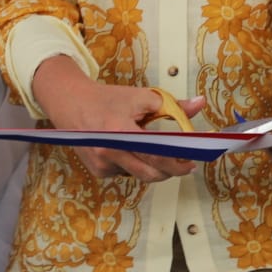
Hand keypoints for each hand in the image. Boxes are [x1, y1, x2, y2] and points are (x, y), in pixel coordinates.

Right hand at [32, 56, 204, 181]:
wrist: (72, 104)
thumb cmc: (108, 99)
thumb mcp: (142, 97)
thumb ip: (173, 105)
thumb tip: (200, 104)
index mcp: (121, 131)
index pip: (155, 154)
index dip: (177, 162)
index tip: (192, 162)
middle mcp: (109, 152)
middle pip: (150, 172)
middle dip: (171, 171)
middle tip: (185, 164)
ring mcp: (102, 165)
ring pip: (139, 174)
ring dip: (154, 167)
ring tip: (159, 150)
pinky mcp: (98, 171)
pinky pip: (126, 173)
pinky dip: (136, 164)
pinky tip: (132, 149)